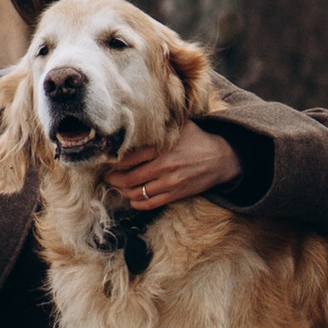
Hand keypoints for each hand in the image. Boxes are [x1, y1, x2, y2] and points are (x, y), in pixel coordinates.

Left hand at [116, 121, 237, 213]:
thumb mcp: (179, 127)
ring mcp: (169, 183)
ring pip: (136, 193)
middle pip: (128, 178)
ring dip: (122, 192)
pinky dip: (136, 203)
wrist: (222, 158)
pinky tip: (131, 198)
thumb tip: (136, 122)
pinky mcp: (176, 194)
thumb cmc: (197, 139)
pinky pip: (150, 204)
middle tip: (106, 176)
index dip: (113, 161)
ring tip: (117, 186)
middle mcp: (163, 166)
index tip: (106, 160)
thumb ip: (159, 127)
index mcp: (161, 148)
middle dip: (112, 178)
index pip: (128, 158)